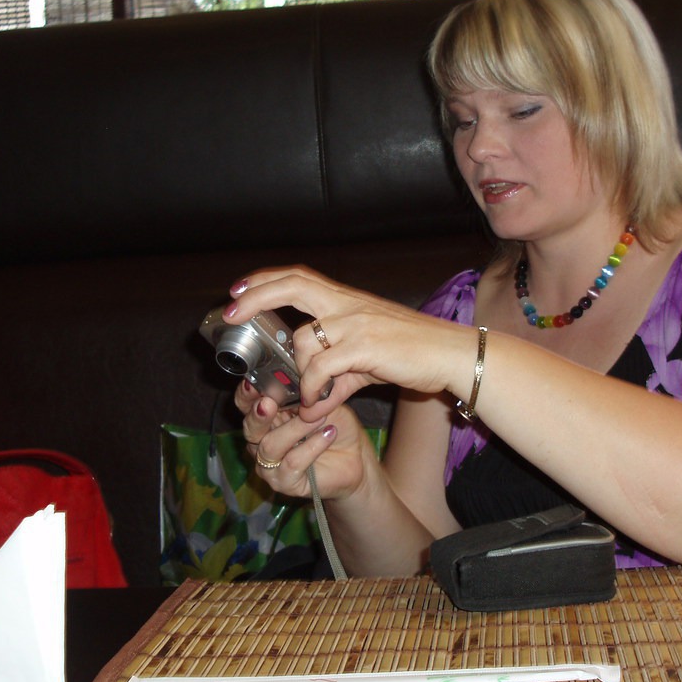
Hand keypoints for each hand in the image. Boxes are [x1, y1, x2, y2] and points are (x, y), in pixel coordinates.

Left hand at [223, 266, 470, 418]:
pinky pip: (322, 369)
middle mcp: (347, 304)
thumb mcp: (367, 358)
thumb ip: (336, 374)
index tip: (237, 291)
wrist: (449, 355)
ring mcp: (355, 323)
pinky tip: (319, 404)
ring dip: (298, 377)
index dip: (264, 281)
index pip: (298, 277)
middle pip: (292, 284)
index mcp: (346, 300)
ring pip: (303, 343)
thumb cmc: (413, 353)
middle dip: (256, 295)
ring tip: (308, 400)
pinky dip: (314, 391)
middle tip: (231, 312)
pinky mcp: (364, 346)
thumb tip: (313, 399)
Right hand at [234, 378, 368, 500]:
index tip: (253, 382)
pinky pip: (292, 463)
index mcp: (266, 416)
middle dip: (259, 414)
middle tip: (269, 402)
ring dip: (295, 428)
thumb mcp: (322, 401)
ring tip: (319, 418)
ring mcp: (270, 464)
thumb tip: (297, 371)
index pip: (245, 404)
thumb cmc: (334, 425)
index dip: (246, 394)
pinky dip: (312, 446)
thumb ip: (305, 390)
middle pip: (249, 427)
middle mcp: (261, 441)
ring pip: (270, 445)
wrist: (355, 457)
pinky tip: (328, 434)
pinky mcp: (285, 482)